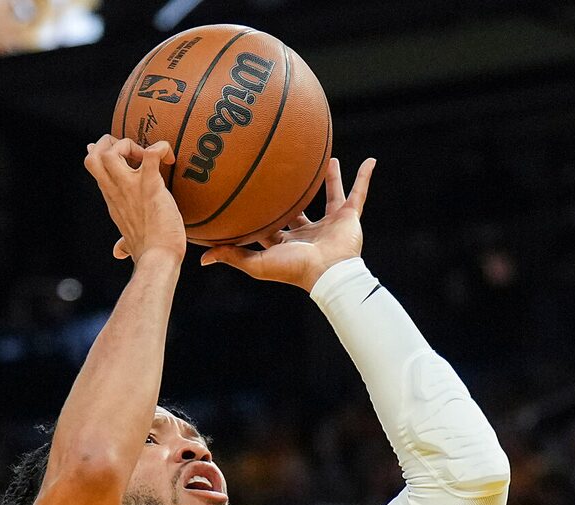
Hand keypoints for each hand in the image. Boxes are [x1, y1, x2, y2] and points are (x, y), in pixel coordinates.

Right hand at [84, 136, 186, 265]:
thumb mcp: (129, 241)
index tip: (120, 152)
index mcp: (111, 198)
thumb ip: (123, 243)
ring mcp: (130, 188)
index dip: (102, 151)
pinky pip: (150, 156)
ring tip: (146, 155)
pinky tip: (168, 155)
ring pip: (111, 152)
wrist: (157, 260)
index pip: (94, 166)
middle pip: (94, 155)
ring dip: (129, 145)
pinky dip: (160, 148)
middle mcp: (115, 191)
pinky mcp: (150, 188)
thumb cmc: (148, 252)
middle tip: (133, 151)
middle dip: (111, 144)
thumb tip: (119, 251)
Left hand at [202, 157, 372, 289]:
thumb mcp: (258, 263)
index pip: (270, 224)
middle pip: (299, 208)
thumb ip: (233, 256)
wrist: (329, 273)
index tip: (248, 194)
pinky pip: (359, 194)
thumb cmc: (294, 270)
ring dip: (330, 180)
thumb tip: (203, 258)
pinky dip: (364, 179)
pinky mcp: (349, 219)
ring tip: (329, 160)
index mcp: (287, 242)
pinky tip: (371, 162)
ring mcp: (330, 225)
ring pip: (330, 197)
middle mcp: (308, 232)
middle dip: (292, 194)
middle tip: (284, 170)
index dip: (260, 211)